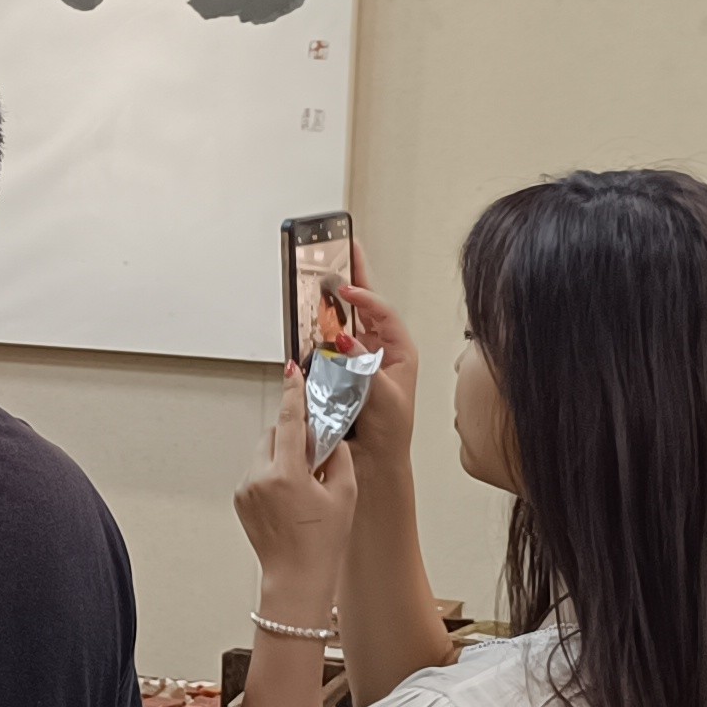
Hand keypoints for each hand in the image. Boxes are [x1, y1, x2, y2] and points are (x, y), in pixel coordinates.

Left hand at [236, 367, 358, 605]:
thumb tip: (329, 435)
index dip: (293, 393)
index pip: (288, 421)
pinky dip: (273, 471)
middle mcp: (259, 477)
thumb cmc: (323, 542)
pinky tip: (290, 494)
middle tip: (314, 449)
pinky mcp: (240, 498)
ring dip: (282, 454)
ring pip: (264, 452)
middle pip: (273, 434)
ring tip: (304, 478)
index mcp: (286, 474)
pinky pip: (257, 471)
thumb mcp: (344, 494)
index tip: (293, 372)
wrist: (296, 578)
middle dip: (292, 434)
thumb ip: (337, 456)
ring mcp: (246, 488)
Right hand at [334, 241, 419, 463]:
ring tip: (321, 269)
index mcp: (399, 350)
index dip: (364, 296)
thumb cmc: (391, 431)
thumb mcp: (385, 396)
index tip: (345, 287)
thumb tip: (346, 343)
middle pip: (363, 303)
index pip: (381, 311)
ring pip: (343, 317)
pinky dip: (317, 326)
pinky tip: (308, 313)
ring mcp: (358, 356)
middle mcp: (378, 348)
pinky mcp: (339, 369)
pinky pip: (326, 341)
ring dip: (331, 296)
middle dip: (352, 273)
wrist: (374, 461)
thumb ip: (365, 368)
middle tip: (341, 244)